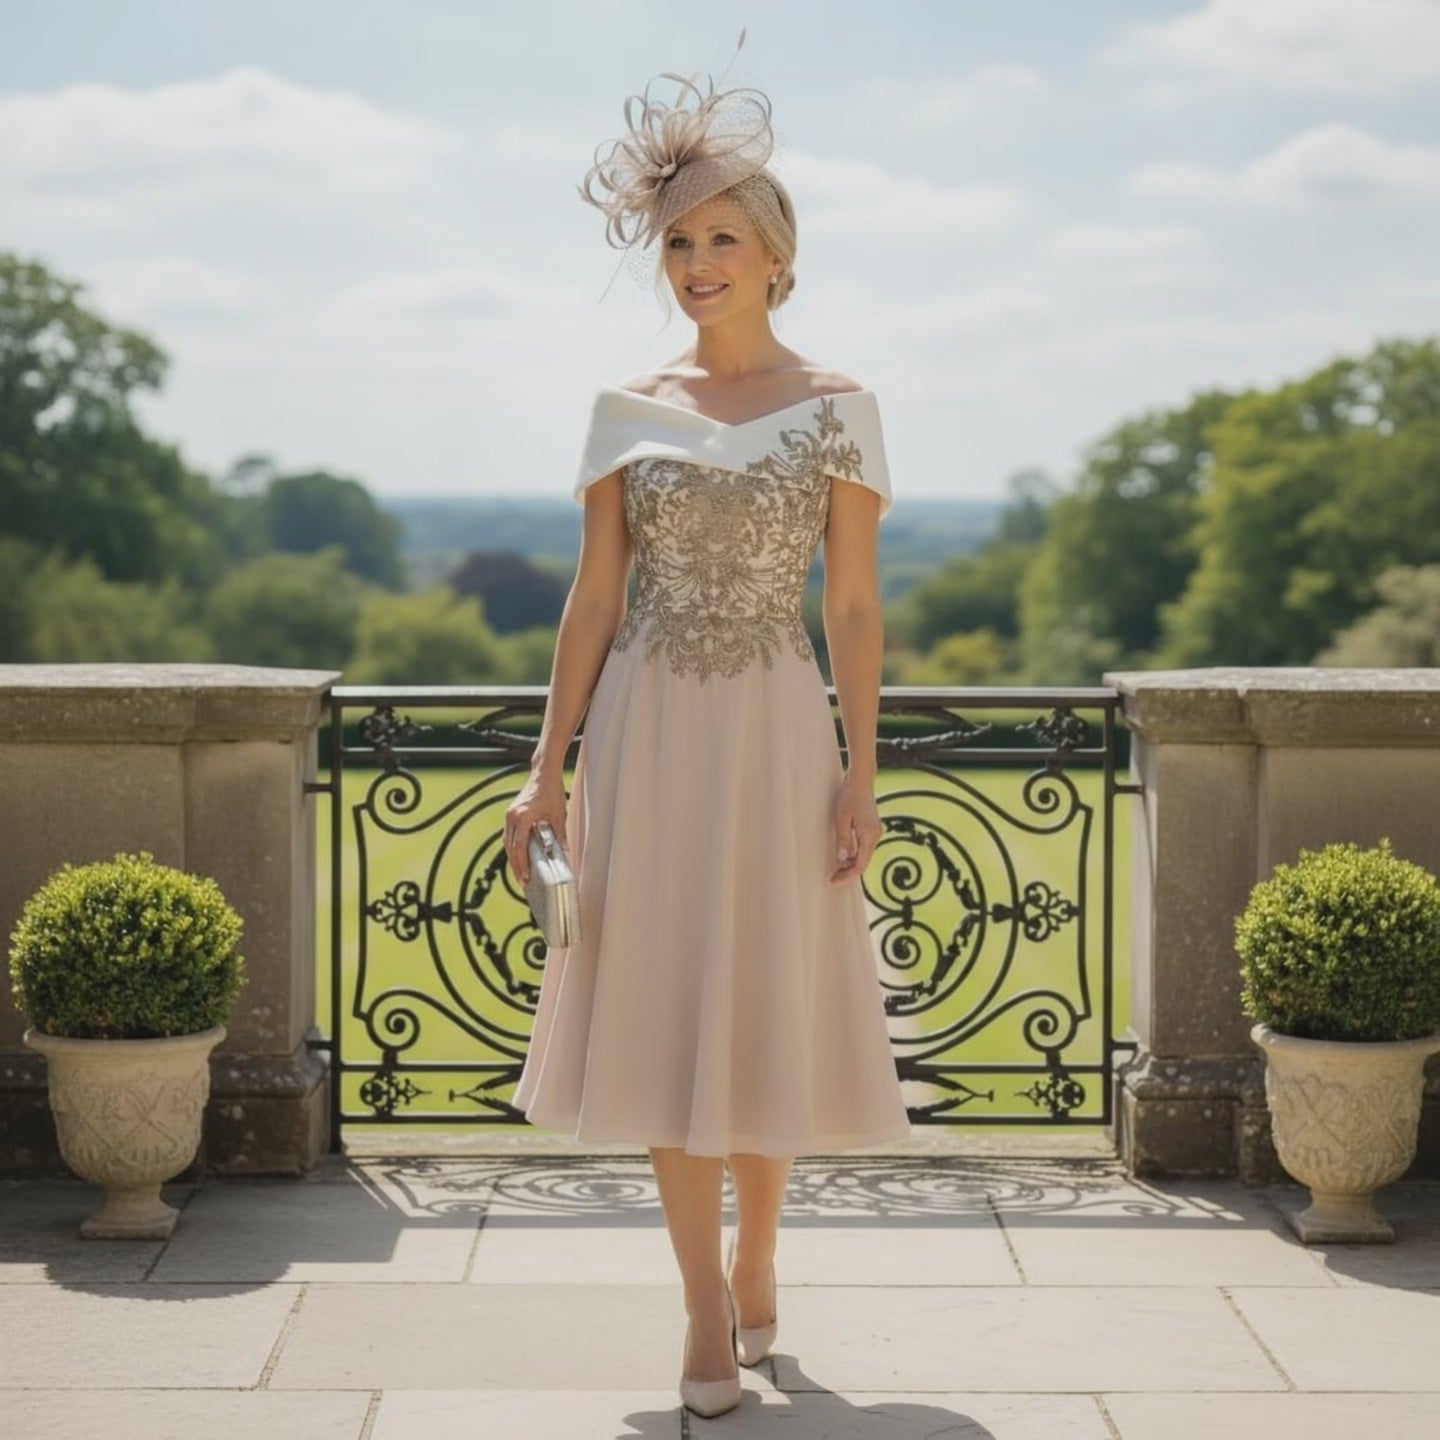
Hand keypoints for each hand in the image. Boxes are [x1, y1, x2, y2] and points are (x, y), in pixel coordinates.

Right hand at [504, 771, 568, 885]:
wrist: (544, 772)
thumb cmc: (551, 790)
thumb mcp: (558, 814)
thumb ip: (560, 834)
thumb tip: (565, 852)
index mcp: (522, 817)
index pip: (519, 847)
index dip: (522, 864)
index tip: (526, 877)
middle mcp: (512, 816)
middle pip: (511, 848)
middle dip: (516, 866)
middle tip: (523, 882)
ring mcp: (510, 815)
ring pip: (508, 842)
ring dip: (513, 858)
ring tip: (521, 873)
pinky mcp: (512, 813)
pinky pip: (509, 835)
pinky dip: (514, 847)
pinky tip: (519, 856)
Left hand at [830, 769, 881, 883]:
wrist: (860, 781)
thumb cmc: (849, 797)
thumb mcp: (841, 819)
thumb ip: (843, 840)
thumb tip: (841, 860)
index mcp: (869, 836)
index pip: (860, 864)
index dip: (847, 875)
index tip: (834, 880)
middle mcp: (876, 836)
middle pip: (863, 862)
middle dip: (848, 872)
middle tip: (832, 878)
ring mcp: (875, 832)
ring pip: (864, 855)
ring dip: (851, 863)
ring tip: (835, 869)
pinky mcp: (872, 829)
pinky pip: (864, 847)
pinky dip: (854, 854)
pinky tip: (843, 856)